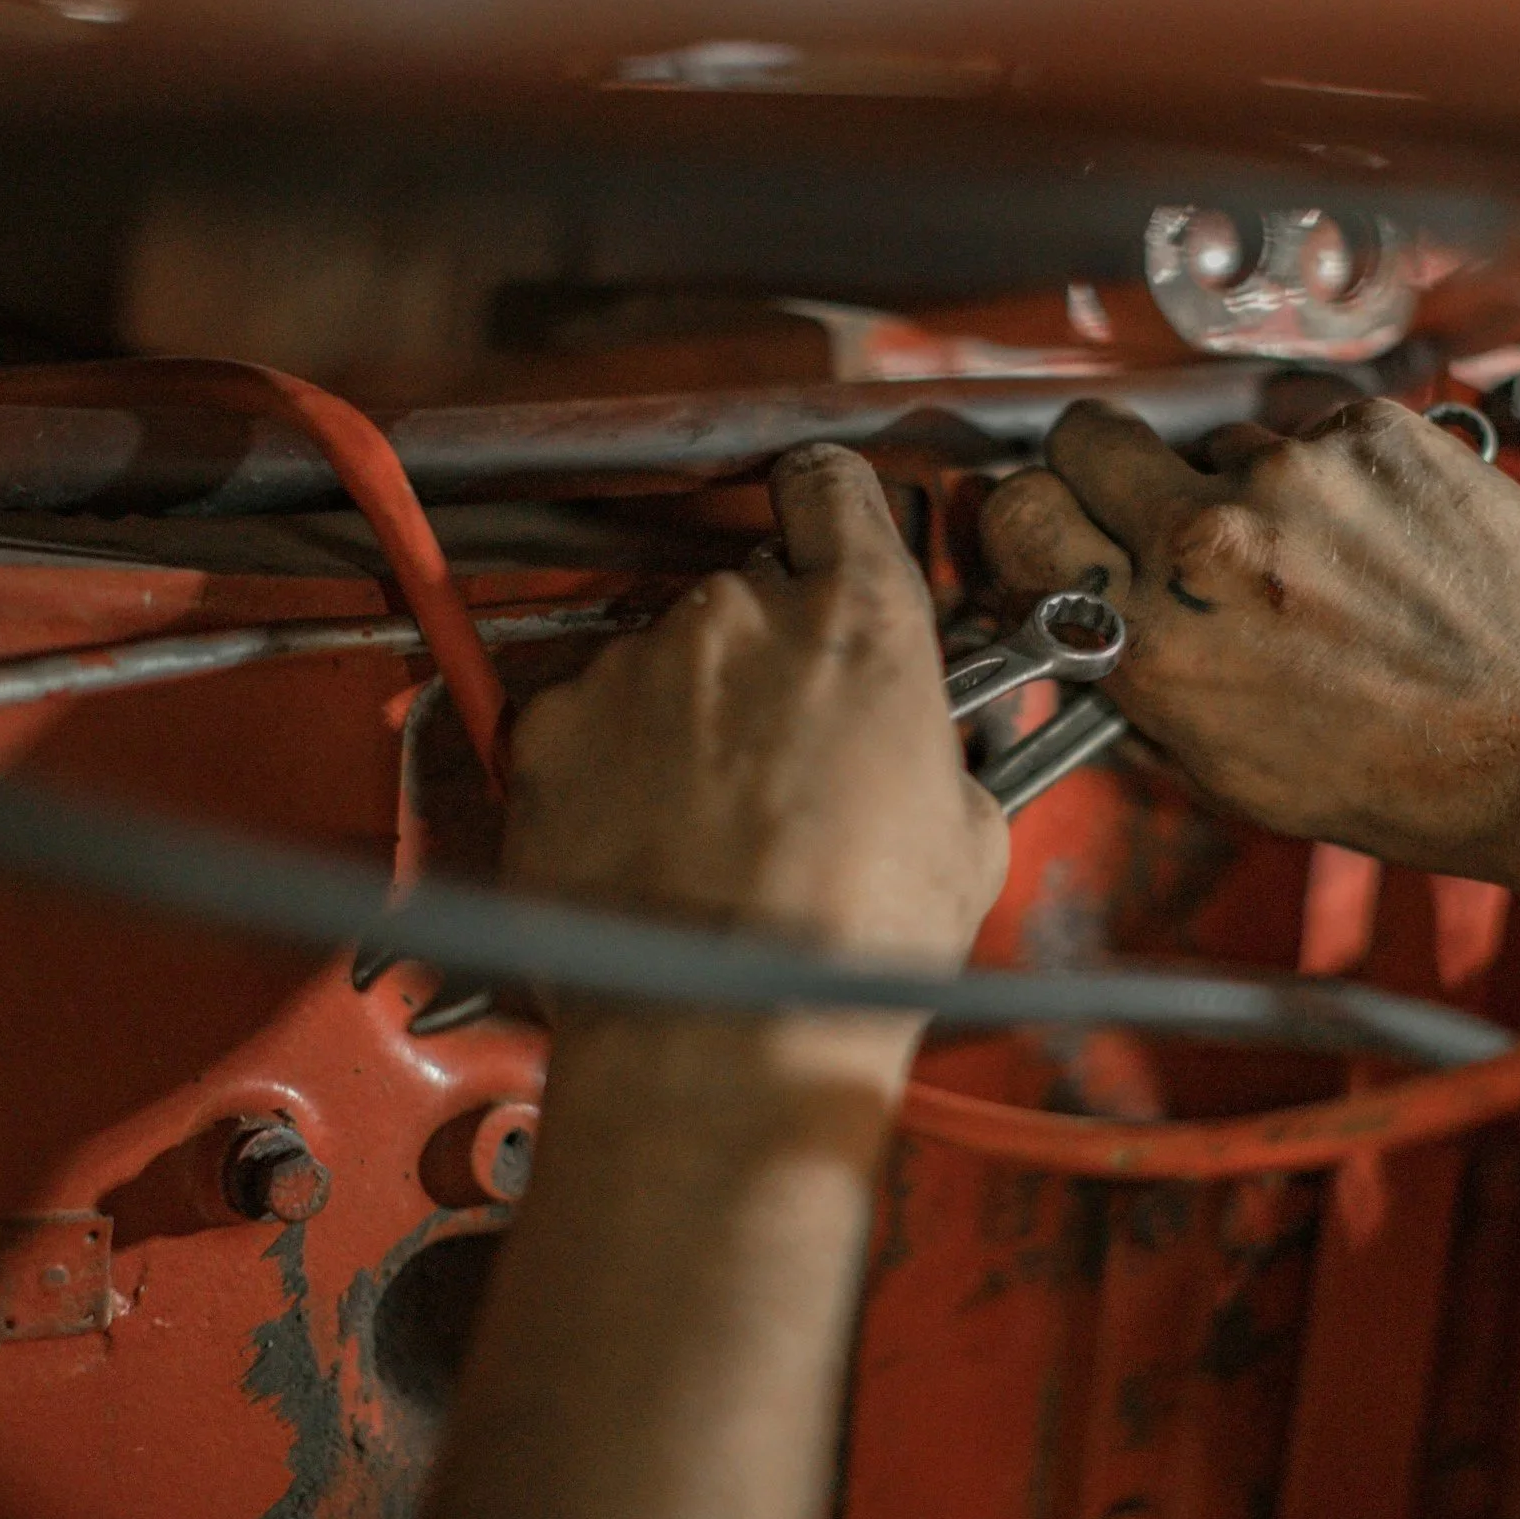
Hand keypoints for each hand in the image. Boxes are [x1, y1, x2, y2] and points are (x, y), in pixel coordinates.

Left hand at [506, 443, 1007, 971]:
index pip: (834, 487)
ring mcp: (635, 666)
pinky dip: (607, 761)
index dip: (830, 508)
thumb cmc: (849, 947)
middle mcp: (738, 617)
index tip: (825, 529)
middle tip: (786, 753)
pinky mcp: (551, 727)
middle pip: (747, 593)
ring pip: (664, 660)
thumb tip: (927, 754)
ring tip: (711, 822)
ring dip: (685, 715)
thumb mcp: (969, 836)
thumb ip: (940, 751)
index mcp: (858, 620)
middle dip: (766, 659)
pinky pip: (585, 717)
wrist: (722, 1031)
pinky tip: (645, 838)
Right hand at [979, 398, 1519, 876]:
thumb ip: (1138, 686)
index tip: (1053, 528)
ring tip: (1315, 560)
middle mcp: (1210, 541)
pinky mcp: (1372, 431)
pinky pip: (1307, 428)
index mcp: (1157, 637)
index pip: (1017, 514)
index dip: (1029, 520)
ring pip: (1213, 438)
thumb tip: (1086, 627)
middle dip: (1106, 471)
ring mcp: (1294, 472)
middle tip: (1151, 509)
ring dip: (1239, 485)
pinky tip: (1378, 539)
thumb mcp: (1229, 772)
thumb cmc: (1409, 775)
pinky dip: (1330, 473)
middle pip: (1088, 437)